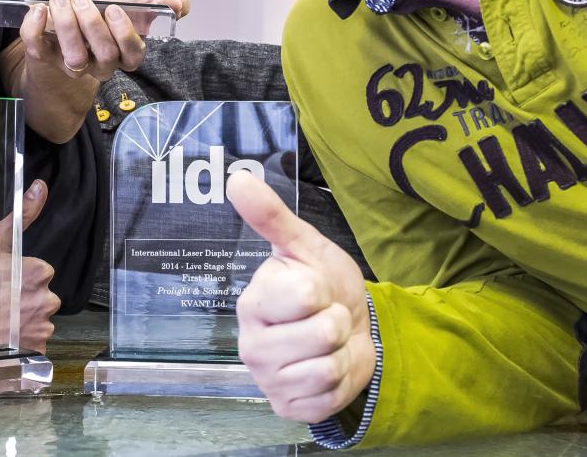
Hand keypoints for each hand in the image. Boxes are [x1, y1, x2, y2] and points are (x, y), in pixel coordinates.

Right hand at [0, 179, 58, 354]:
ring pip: (39, 320)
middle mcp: (46, 300)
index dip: (21, 277)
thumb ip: (22, 215)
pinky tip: (1, 335)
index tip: (2, 283)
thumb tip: (40, 187)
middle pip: (42, 296)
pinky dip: (22, 341)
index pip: (41, 272)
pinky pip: (35, 343)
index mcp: (39, 272)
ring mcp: (41, 328)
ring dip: (25, 320)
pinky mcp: (34, 350)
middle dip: (25, 299)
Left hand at [20, 0, 190, 81]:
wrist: (66, 12)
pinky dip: (34, 28)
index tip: (114, 9)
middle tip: (83, 0)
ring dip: (66, 26)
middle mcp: (100, 64)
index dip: (124, 35)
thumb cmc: (101, 8)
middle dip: (92, 25)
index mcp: (124, 53)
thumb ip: (158, 1)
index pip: (132, 55)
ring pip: (73, 58)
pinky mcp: (44, 56)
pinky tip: (39, 9)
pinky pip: (37, 50)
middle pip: (104, 57)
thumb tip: (180, 5)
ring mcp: (71, 63)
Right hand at [227, 171, 375, 423]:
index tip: (315, 289)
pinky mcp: (288, 407)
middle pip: (322, 332)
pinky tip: (327, 367)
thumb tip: (237, 179)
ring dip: (340, 352)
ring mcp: (268, 380)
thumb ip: (271, 216)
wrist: (349, 330)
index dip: (322, 289)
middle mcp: (250, 344)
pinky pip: (329, 395)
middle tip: (322, 317)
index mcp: (252, 302)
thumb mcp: (304, 247)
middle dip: (335, 322)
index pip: (305, 294)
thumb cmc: (323, 286)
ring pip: (327, 365)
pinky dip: (341, 380)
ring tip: (326, 343)